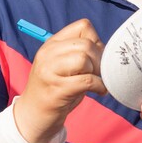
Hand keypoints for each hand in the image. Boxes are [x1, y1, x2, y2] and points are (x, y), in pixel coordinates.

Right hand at [13, 19, 106, 142]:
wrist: (32, 115)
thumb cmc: (54, 90)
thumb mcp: (62, 66)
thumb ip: (80, 53)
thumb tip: (108, 52)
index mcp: (51, 44)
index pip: (83, 27)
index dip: (96, 41)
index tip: (96, 58)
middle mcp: (48, 54)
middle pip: (86, 44)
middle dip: (100, 59)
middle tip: (100, 74)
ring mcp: (50, 72)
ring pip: (84, 59)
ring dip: (98, 72)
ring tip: (98, 82)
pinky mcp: (57, 90)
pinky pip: (87, 80)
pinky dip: (99, 86)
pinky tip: (99, 91)